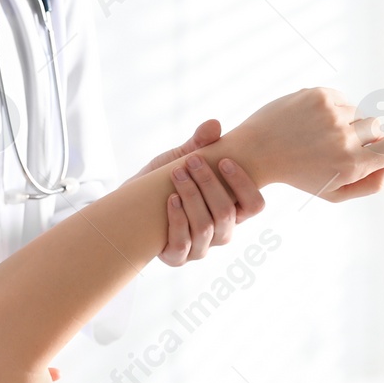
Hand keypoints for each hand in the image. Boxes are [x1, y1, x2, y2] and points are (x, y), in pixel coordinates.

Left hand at [133, 119, 264, 264]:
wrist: (129, 207)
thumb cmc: (162, 183)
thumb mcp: (180, 160)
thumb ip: (198, 144)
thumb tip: (214, 125)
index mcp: (231, 212)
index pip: (254, 205)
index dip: (244, 184)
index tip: (225, 161)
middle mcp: (221, 234)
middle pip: (227, 214)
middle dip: (209, 183)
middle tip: (191, 160)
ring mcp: (199, 249)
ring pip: (205, 227)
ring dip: (192, 196)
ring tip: (177, 173)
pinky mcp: (176, 258)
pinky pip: (182, 243)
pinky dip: (177, 219)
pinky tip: (170, 199)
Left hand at [221, 87, 383, 200]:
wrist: (255, 151)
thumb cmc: (299, 174)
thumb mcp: (335, 192)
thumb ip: (372, 182)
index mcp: (350, 165)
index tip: (374, 152)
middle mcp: (344, 137)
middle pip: (378, 129)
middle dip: (363, 137)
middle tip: (336, 146)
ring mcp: (332, 113)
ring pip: (359, 112)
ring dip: (346, 122)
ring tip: (319, 135)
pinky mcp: (320, 95)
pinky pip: (343, 99)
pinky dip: (333, 110)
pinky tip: (312, 122)